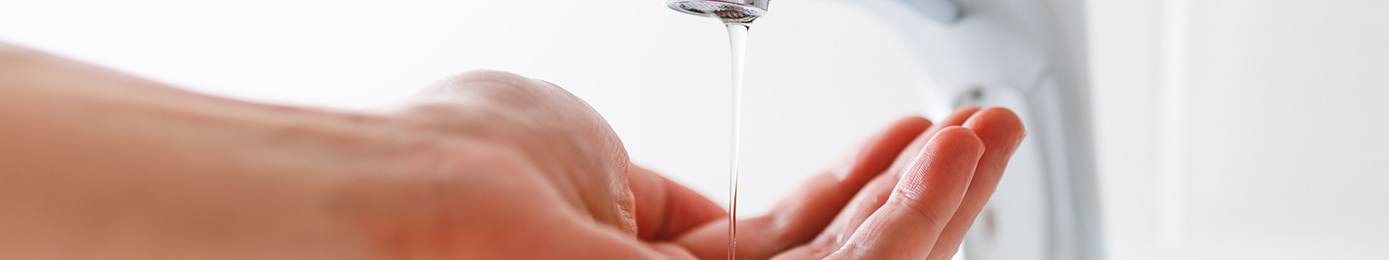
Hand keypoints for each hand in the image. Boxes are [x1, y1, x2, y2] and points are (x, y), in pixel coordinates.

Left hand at [359, 70, 1024, 258]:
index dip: (850, 195)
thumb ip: (652, 194)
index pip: (778, 253)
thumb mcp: (581, 151)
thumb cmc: (453, 171)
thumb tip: (689, 206)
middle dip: (915, 205)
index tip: (904, 142)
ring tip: (984, 140)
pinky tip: (946, 167)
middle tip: (979, 138)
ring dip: (932, 211)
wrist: (404, 202)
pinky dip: (906, 227)